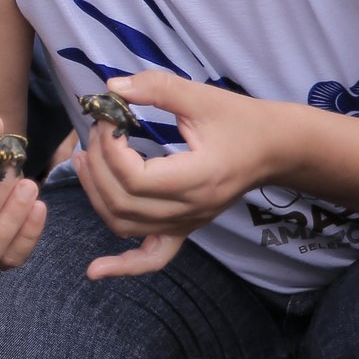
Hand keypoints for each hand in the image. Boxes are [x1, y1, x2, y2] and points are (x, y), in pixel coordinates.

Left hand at [71, 73, 280, 279]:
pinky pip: (153, 258)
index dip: (108, 148)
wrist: (276, 148)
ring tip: (83, 160)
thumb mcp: (201, 96)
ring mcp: (187, 224)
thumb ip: (157, 88)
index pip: (134, 178)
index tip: (107, 117)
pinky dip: (124, 266)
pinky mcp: (185, 228)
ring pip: (125, 226)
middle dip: (96, 165)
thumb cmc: (241, 120)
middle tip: (95, 131)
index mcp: (198, 178)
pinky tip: (95, 271)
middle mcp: (191, 209)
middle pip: (122, 203)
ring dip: (95, 195)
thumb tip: (111, 89)